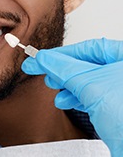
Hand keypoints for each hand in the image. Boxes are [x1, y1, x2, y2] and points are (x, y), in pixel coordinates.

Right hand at [22, 38, 122, 156]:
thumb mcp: (88, 84)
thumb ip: (64, 68)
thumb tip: (45, 59)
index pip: (92, 48)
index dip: (63, 53)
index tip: (41, 58)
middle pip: (90, 64)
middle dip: (64, 70)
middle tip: (43, 73)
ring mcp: (122, 92)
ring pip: (90, 81)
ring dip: (68, 85)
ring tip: (53, 89)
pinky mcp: (119, 109)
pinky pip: (95, 96)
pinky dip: (77, 97)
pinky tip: (65, 101)